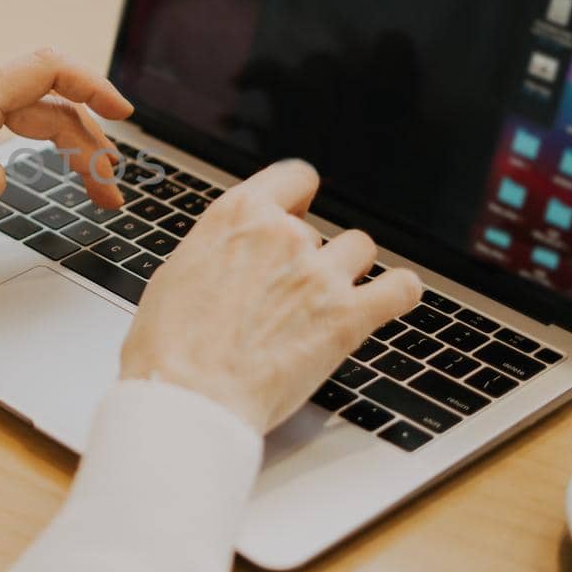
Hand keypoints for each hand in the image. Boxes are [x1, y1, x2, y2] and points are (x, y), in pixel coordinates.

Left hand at [0, 47, 133, 238]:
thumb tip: (6, 173)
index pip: (44, 70)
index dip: (92, 86)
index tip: (124, 115)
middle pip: (44, 98)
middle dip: (88, 139)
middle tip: (109, 191)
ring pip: (25, 108)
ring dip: (66, 141)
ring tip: (90, 184)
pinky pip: (2, 115)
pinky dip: (35, 137)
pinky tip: (47, 161)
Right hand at [119, 159, 421, 433]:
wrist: (189, 395)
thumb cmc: (170, 345)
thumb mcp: (178, 271)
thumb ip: (219, 248)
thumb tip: (233, 251)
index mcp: (238, 215)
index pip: (295, 177)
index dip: (298, 198)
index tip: (296, 214)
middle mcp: (284, 234)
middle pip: (319, 227)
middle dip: (307, 255)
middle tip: (285, 292)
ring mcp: (320, 274)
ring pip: (360, 249)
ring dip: (347, 271)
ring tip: (327, 300)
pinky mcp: (348, 318)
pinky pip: (401, 289)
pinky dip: (399, 293)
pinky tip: (389, 300)